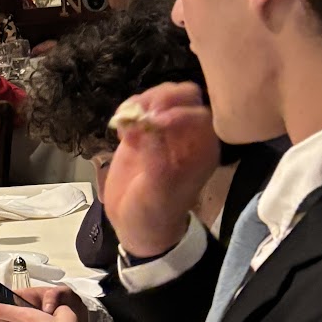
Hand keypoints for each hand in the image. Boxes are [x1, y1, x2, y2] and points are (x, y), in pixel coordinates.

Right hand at [102, 81, 219, 256]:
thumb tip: (150, 125)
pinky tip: (120, 132)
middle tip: (140, 115)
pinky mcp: (142, 133)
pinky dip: (126, 111)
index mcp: (201, 149)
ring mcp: (163, 132)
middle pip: (182, 95)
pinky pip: (137, 107)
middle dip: (160, 98)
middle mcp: (187, 136)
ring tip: (127, 125)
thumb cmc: (153, 213)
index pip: (198, 113)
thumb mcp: (159, 191)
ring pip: (159, 96)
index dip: (178, 111)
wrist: (135, 226)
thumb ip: (158, 158)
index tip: (155, 122)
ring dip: (141, 102)